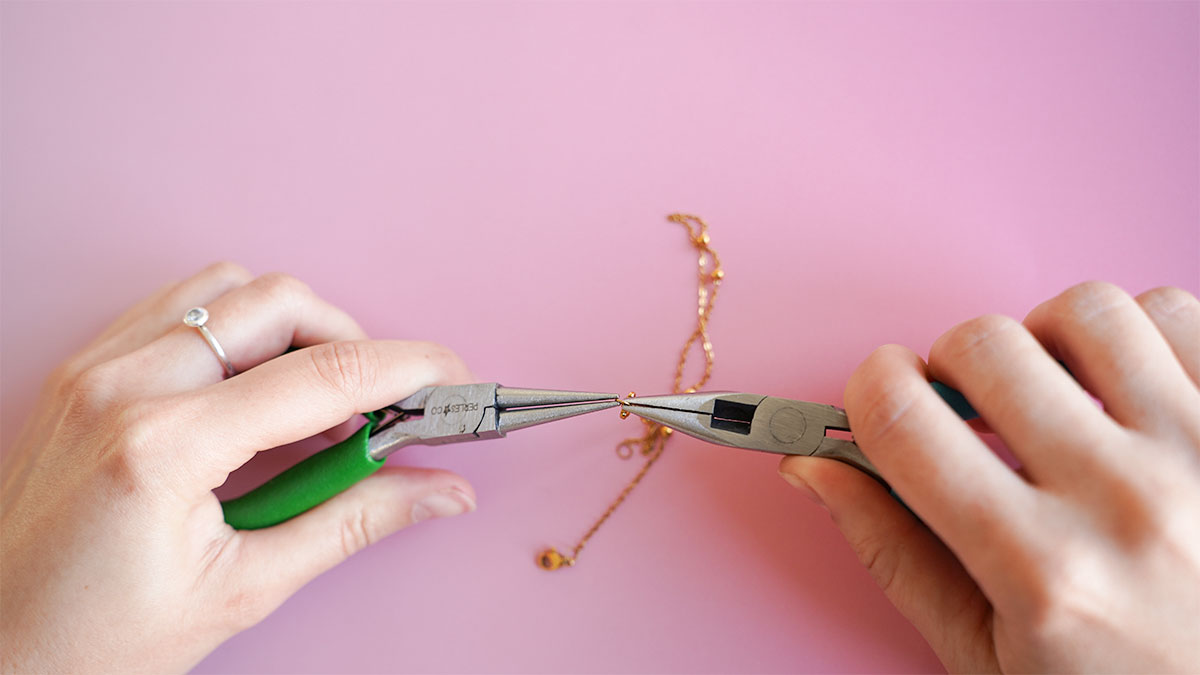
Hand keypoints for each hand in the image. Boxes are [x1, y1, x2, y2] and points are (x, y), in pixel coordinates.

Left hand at [0, 263, 476, 672]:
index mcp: (162, 445)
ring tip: (317, 402)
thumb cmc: (92, 643)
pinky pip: (179, 308)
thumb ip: (353, 522)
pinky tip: (254, 391)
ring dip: (293, 329)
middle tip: (383, 409)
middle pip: (278, 303)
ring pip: (228, 290)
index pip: (322, 375)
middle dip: (353, 342)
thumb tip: (441, 490)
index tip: (452, 379)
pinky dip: (238, 332)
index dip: (407, 369)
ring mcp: (93, 369)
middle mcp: (122, 384)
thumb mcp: (241, 589)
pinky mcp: (82, 371)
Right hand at [779, 282, 1199, 671]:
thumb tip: (816, 467)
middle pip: (983, 344)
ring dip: (1047, 342)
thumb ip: (895, 554)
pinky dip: (1138, 336)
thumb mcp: (991, 658)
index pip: (901, 416)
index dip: (869, 388)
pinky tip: (1128, 391)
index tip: (882, 395)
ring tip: (1060, 397)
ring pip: (1084, 311)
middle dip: (952, 368)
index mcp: (1041, 570)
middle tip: (972, 413)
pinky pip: (1177, 311)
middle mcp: (1126, 502)